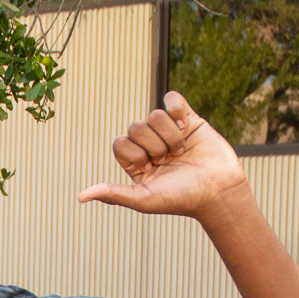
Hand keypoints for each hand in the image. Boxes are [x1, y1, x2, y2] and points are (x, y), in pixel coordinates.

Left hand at [76, 92, 249, 223]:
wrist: (218, 191)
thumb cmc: (181, 199)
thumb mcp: (143, 199)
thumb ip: (113, 194)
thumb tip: (80, 197)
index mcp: (136, 162)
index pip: (119, 142)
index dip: (134, 153)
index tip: (150, 169)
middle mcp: (150, 145)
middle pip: (136, 126)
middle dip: (153, 145)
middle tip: (169, 161)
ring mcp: (169, 131)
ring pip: (155, 114)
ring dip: (170, 135)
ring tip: (182, 152)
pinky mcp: (189, 119)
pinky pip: (172, 98)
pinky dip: (177, 108)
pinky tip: (186, 126)